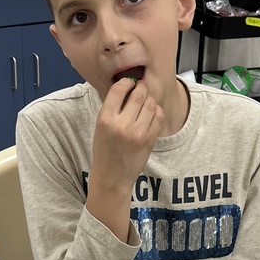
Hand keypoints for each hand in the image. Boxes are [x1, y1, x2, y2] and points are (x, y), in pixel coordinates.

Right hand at [87, 78, 163, 240]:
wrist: (112, 177)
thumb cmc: (105, 150)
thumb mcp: (100, 127)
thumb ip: (113, 108)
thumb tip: (129, 85)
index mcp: (105, 119)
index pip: (119, 89)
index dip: (127, 82)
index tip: (129, 82)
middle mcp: (121, 125)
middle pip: (139, 94)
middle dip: (141, 88)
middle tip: (141, 89)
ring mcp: (137, 133)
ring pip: (151, 104)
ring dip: (150, 100)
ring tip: (145, 103)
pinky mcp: (149, 140)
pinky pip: (159, 117)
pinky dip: (157, 111)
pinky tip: (151, 114)